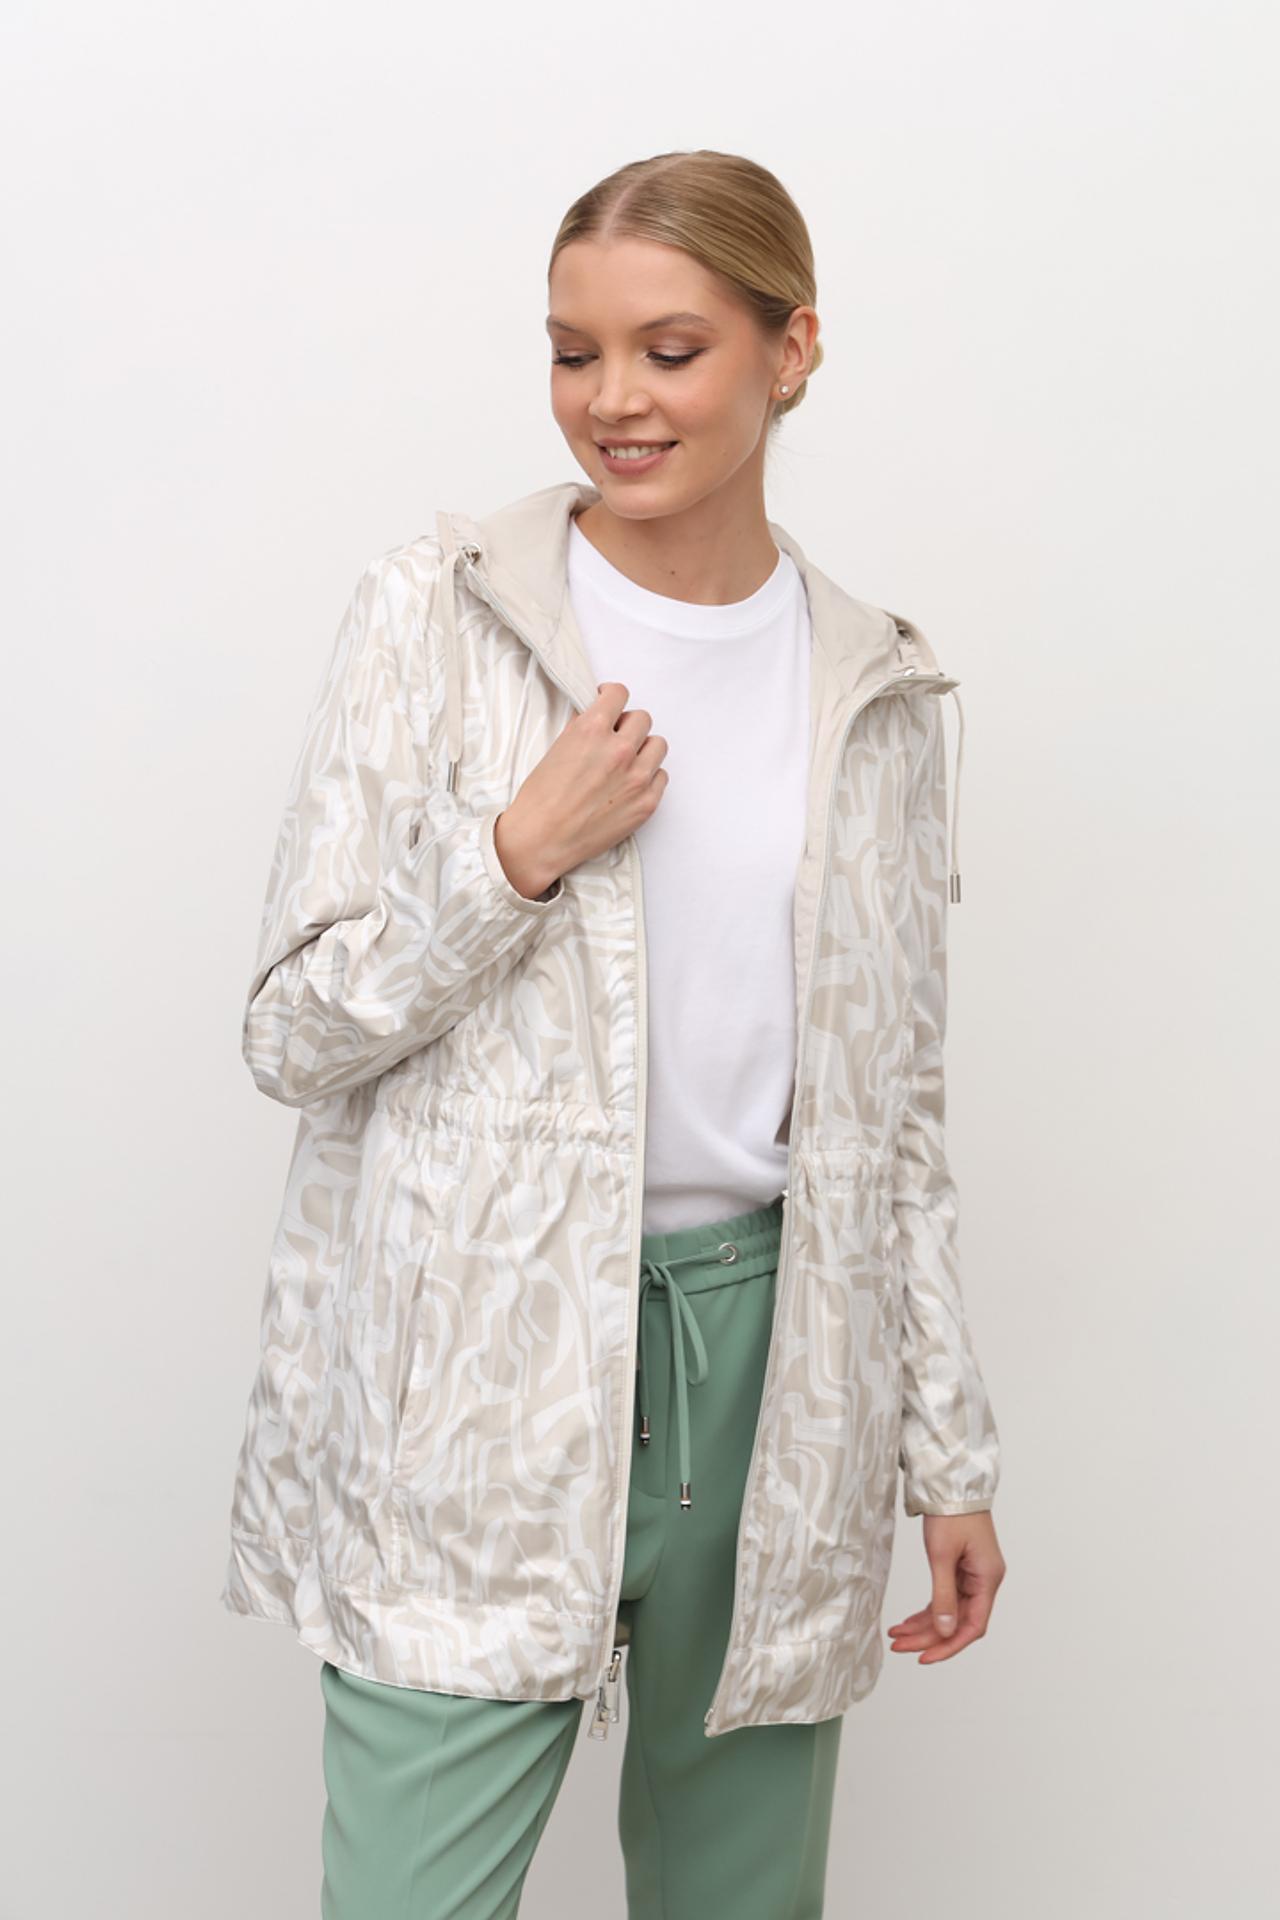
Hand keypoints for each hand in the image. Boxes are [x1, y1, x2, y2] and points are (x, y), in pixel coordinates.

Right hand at [496, 683, 669, 892]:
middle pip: (642, 718)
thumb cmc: (541, 798)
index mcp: (592, 730)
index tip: (609, 704)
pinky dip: (649, 776)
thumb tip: (597, 717)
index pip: (619, 694)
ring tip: (627, 761)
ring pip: (658, 745)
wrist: (541, 840)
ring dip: (643, 749)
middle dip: (627, 725)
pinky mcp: (647, 802)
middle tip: (616, 737)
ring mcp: (637, 777)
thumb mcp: (556, 748)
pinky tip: (631, 784)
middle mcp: (619, 750)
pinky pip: (661, 776)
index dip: (612, 697)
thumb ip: (582, 729)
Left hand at [886, 1510, 1005, 1663]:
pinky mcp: (961, 1569)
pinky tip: (908, 1621)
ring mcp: (973, 1576)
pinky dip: (927, 1610)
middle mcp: (984, 1581)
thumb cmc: (951, 1515)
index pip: (973, 1626)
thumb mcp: (942, 1556)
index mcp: (988, 1579)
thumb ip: (943, 1595)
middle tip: (898, 1645)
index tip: (924, 1657)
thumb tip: (944, 1631)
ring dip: (924, 1626)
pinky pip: (946, 1598)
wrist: (951, 1485)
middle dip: (928, 1637)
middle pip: (959, 1622)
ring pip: (950, 1612)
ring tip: (896, 1635)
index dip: (949, 1645)